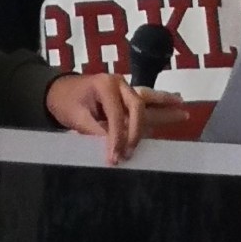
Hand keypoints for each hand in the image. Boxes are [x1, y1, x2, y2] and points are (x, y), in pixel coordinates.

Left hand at [45, 75, 185, 164]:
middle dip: (137, 132)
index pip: (117, 116)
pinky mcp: (127, 94)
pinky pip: (146, 99)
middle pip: (138, 106)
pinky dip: (161, 102)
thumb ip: (94, 130)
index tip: (114, 157)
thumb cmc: (64, 101)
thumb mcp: (75, 117)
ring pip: (148, 98)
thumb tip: (111, 145)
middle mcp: (119, 83)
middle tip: (132, 151)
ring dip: (166, 104)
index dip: (116, 138)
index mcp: (105, 85)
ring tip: (183, 110)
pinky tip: (177, 102)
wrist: (57, 90)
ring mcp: (125, 87)